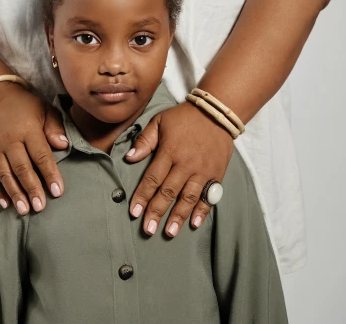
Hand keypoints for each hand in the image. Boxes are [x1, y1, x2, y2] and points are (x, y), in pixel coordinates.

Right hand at [0, 83, 67, 214]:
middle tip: (40, 207)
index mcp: (27, 129)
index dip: (49, 173)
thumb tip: (63, 146)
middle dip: (31, 188)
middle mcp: (9, 140)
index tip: (57, 191)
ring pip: (5, 174)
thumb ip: (55, 127)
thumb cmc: (27, 107)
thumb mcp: (45, 110)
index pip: (40, 154)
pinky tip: (5, 204)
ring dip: (14, 193)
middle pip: (22, 167)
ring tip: (24, 210)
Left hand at [126, 100, 233, 236]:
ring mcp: (203, 170)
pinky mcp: (216, 174)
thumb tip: (129, 157)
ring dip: (178, 216)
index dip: (142, 196)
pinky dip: (202, 211)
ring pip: (188, 197)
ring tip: (169, 232)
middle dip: (157, 211)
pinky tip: (195, 223)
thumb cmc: (184, 117)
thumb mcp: (160, 121)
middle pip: (169, 192)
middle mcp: (186, 163)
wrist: (217, 113)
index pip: (152, 178)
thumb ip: (144, 140)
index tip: (134, 212)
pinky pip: (209, 195)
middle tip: (148, 229)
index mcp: (170, 150)